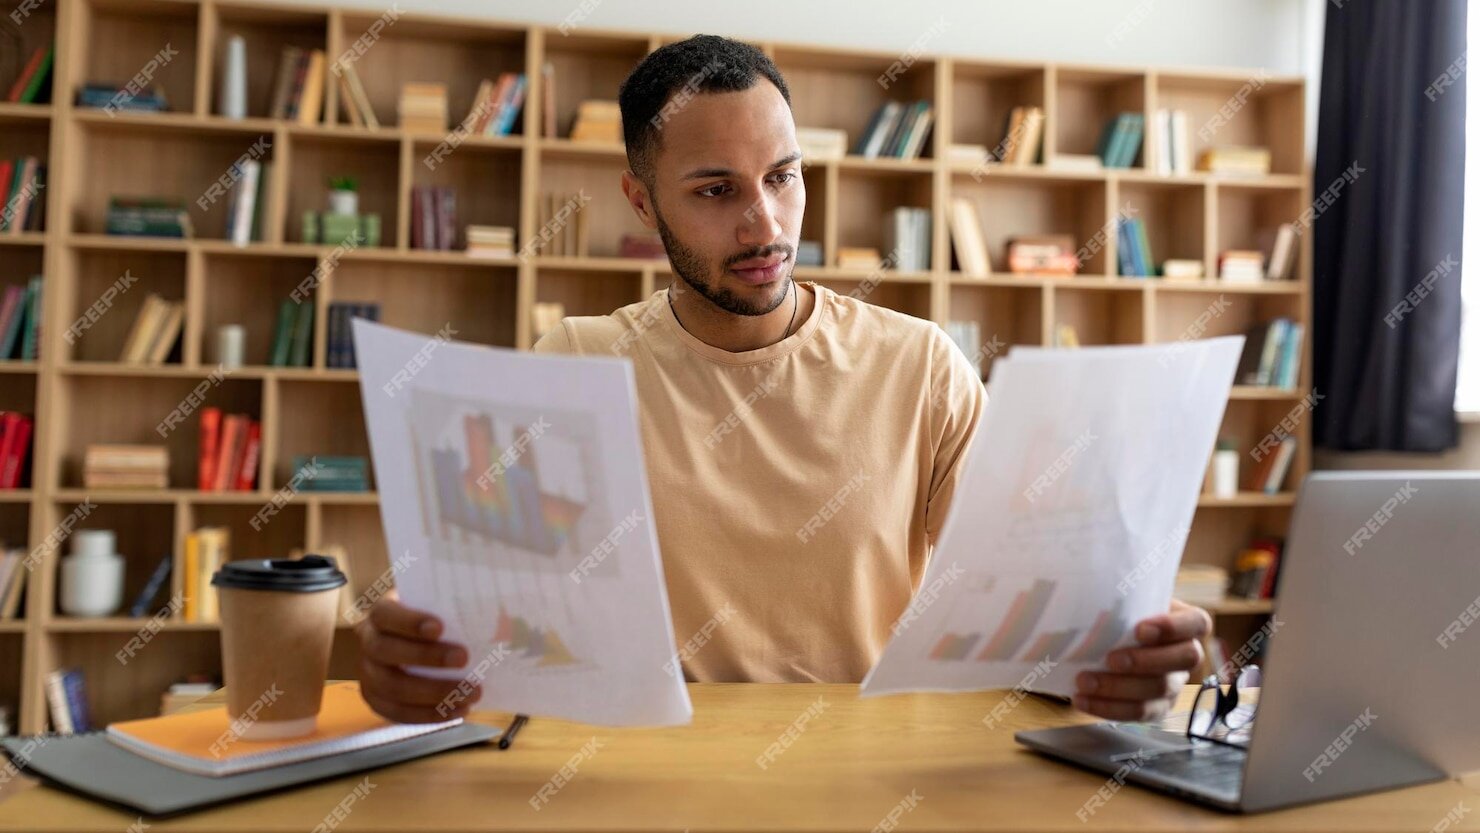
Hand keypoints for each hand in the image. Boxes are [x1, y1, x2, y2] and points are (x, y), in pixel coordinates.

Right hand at [356, 595, 479, 722]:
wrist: (409, 641)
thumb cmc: (431, 618)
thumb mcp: (435, 605)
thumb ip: (452, 607)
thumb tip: (494, 613)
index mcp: (380, 614)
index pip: (385, 614)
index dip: (409, 622)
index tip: (439, 627)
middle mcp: (367, 642)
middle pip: (386, 651)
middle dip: (426, 657)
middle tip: (464, 658)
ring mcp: (368, 674)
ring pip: (391, 687)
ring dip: (434, 693)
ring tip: (471, 693)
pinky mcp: (376, 700)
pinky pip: (397, 713)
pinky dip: (429, 714)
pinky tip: (457, 711)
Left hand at [1072, 599, 1210, 721]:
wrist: (1104, 641)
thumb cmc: (1116, 614)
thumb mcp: (1119, 598)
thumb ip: (1111, 593)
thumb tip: (1082, 587)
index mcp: (1185, 622)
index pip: (1197, 622)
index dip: (1173, 627)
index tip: (1140, 629)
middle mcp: (1186, 654)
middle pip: (1184, 659)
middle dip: (1146, 660)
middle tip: (1110, 659)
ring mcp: (1175, 684)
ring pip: (1159, 690)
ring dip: (1119, 687)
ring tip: (1084, 681)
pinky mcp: (1158, 707)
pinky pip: (1139, 713)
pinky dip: (1108, 708)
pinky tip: (1082, 699)